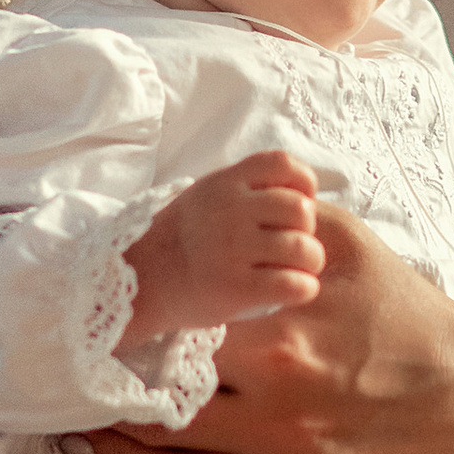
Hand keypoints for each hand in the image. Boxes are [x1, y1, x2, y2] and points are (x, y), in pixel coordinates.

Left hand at [71, 202, 453, 453]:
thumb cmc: (408, 317)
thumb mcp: (352, 247)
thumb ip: (285, 219)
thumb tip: (232, 193)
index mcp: (279, 346)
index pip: (172, 351)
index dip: (127, 350)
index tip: (94, 346)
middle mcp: (281, 418)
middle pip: (162, 422)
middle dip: (108, 413)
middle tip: (70, 402)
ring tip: (86, 449)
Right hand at [122, 153, 323, 347]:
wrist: (142, 281)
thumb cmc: (181, 241)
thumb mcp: (205, 196)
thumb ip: (244, 188)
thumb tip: (299, 193)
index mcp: (225, 183)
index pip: (283, 164)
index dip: (303, 183)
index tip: (298, 204)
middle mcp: (229, 211)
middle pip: (301, 209)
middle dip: (307, 229)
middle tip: (294, 245)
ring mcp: (232, 249)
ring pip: (304, 248)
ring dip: (311, 261)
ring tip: (298, 269)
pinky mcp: (235, 288)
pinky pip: (294, 284)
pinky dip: (304, 288)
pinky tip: (295, 290)